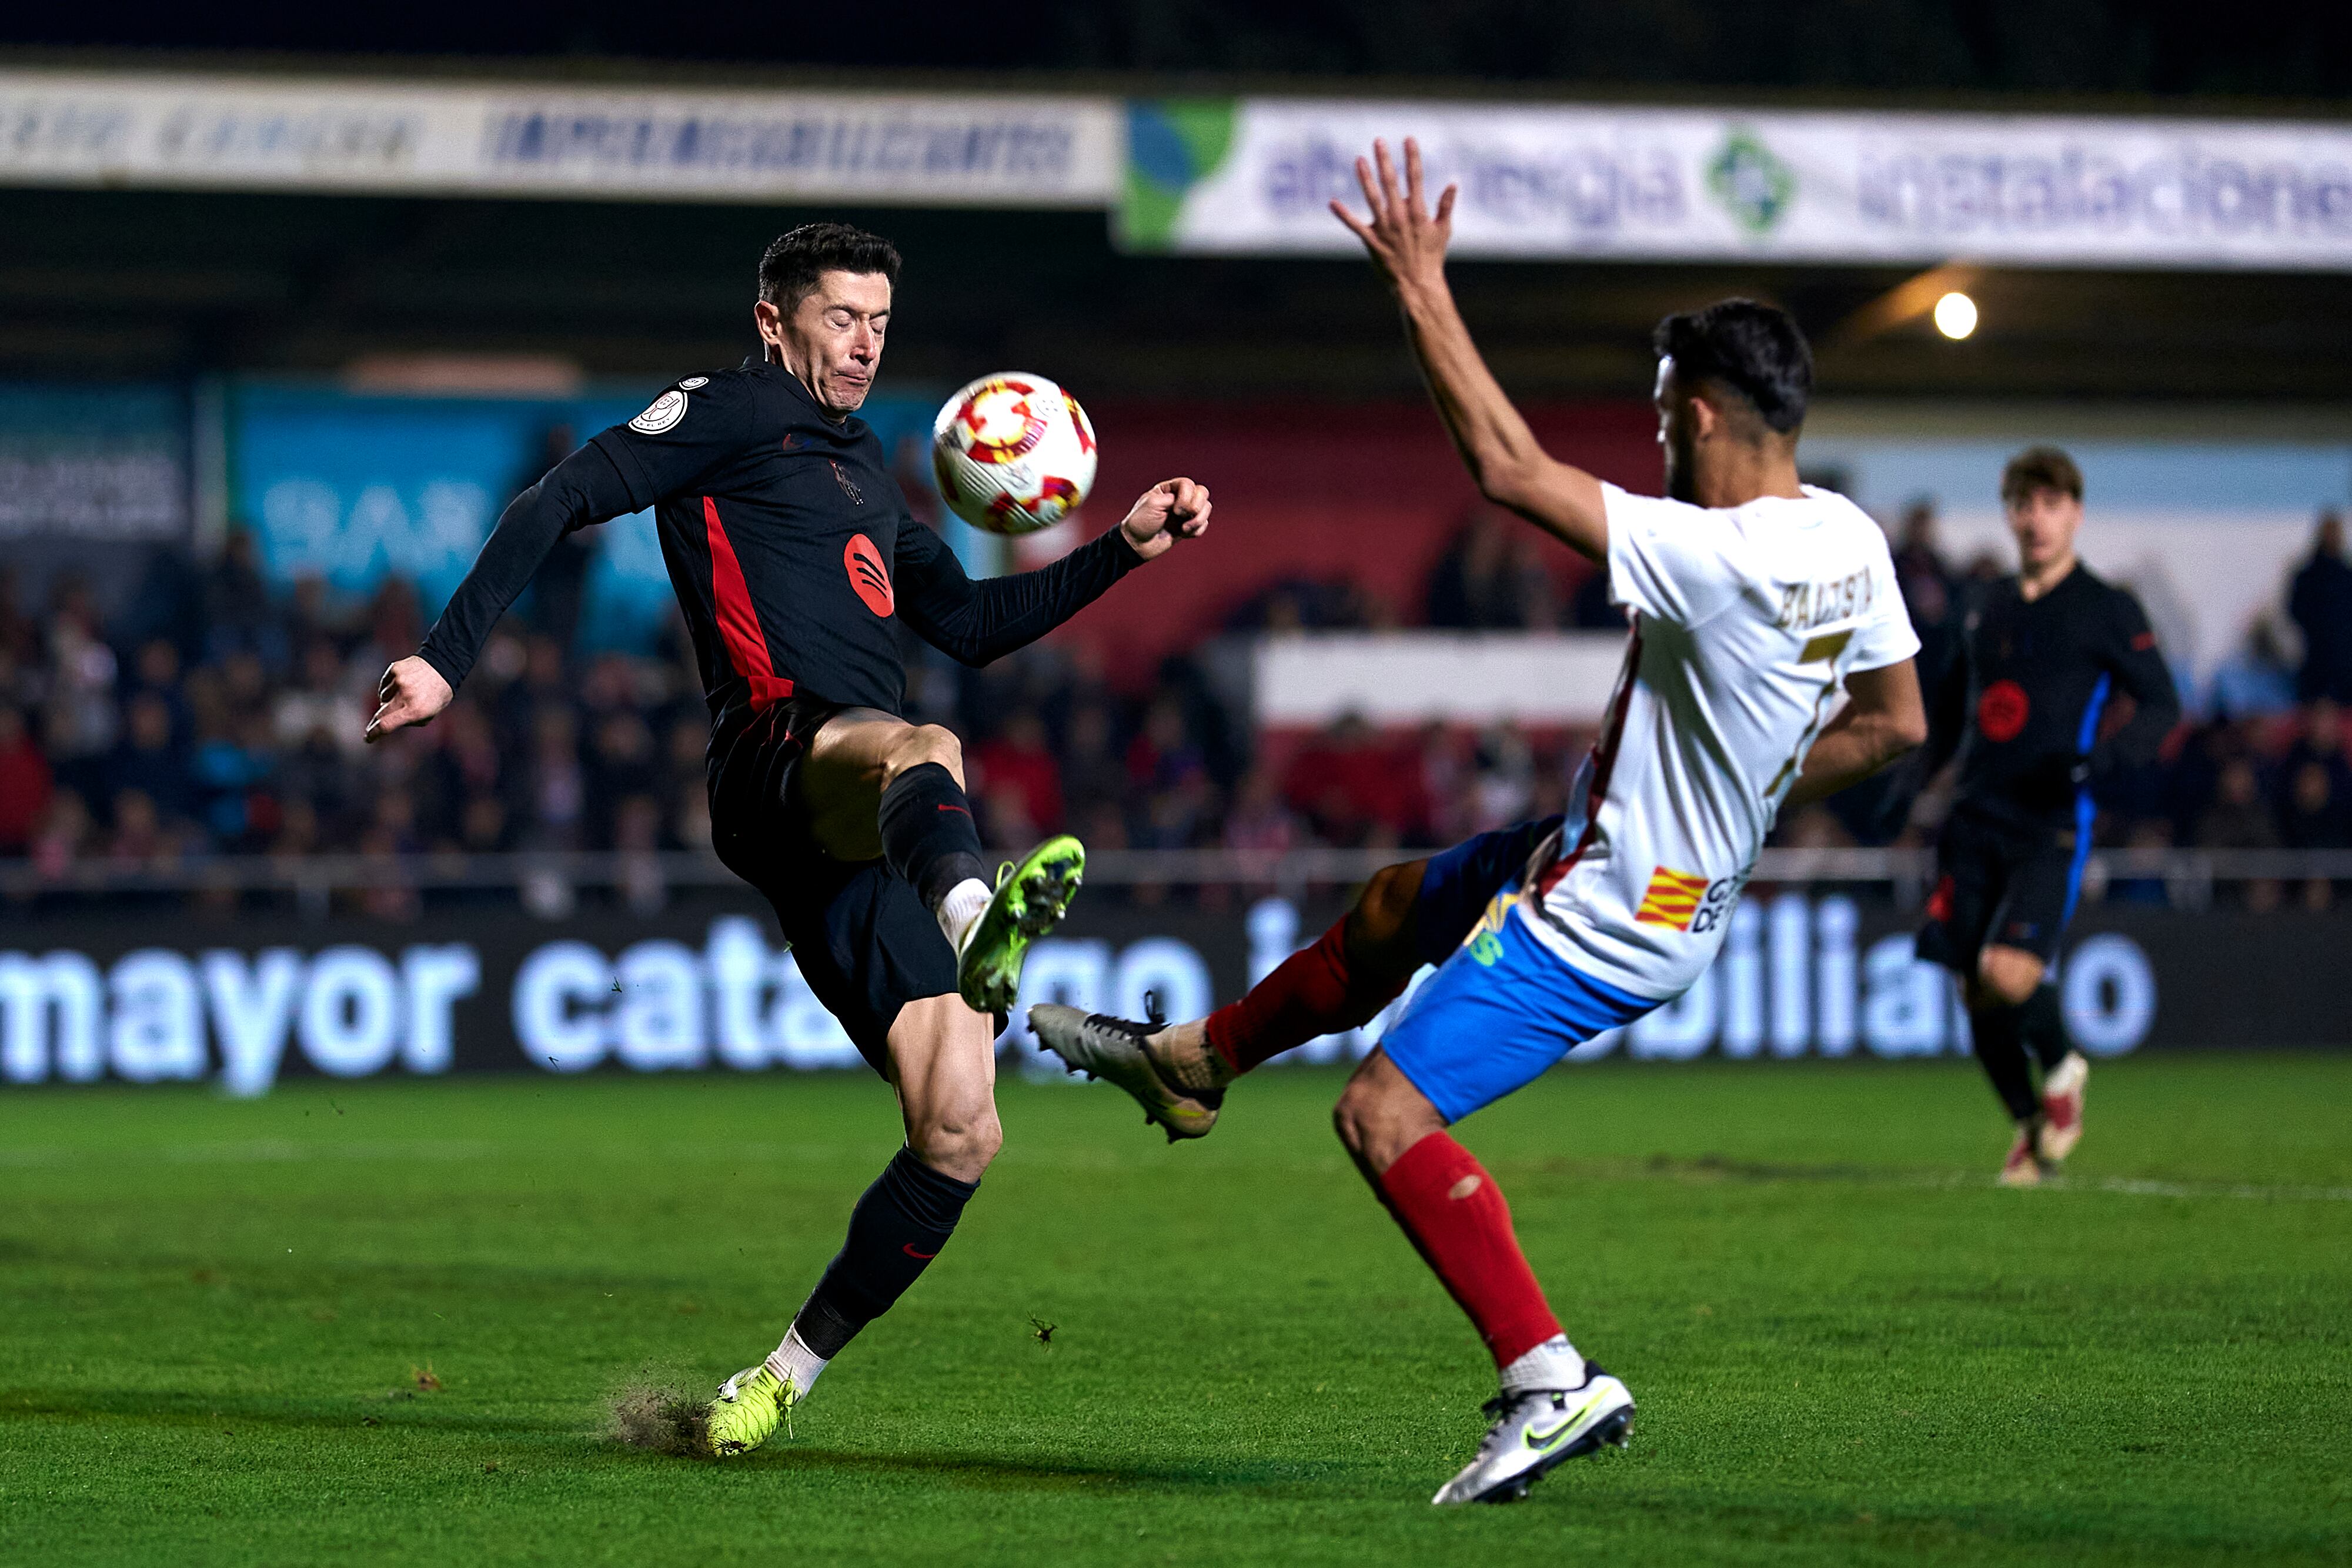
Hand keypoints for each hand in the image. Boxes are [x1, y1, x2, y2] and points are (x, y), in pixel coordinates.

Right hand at [365, 656, 452, 743]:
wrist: (445, 665)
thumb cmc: (438, 694)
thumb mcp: (430, 714)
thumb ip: (409, 720)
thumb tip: (388, 722)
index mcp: (416, 710)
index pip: (386, 724)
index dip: (374, 733)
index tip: (368, 738)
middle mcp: (406, 695)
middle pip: (381, 713)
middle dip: (376, 722)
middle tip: (373, 728)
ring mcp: (399, 681)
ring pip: (383, 697)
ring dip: (389, 700)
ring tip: (406, 694)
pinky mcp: (395, 669)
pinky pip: (384, 684)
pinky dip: (390, 687)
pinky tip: (402, 685)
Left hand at [1118, 478, 1211, 561]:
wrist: (1137, 544)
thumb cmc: (1140, 522)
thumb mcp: (1152, 504)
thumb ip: (1172, 498)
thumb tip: (1189, 503)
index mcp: (1168, 489)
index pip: (1188, 484)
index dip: (1187, 496)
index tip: (1176, 510)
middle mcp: (1179, 498)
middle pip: (1202, 492)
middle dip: (1197, 506)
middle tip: (1183, 516)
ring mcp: (1185, 513)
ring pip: (1206, 508)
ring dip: (1199, 519)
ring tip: (1185, 529)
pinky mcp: (1188, 526)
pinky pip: (1204, 524)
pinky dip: (1197, 530)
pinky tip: (1184, 534)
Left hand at [1329, 137, 1457, 299]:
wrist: (1418, 284)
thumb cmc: (1432, 257)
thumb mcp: (1444, 230)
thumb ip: (1445, 205)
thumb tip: (1453, 183)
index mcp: (1418, 211)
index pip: (1415, 178)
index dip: (1411, 157)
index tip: (1408, 139)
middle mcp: (1399, 216)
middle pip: (1390, 182)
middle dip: (1384, 160)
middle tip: (1378, 141)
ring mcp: (1384, 228)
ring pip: (1372, 198)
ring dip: (1365, 178)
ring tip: (1359, 160)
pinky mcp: (1372, 241)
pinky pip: (1355, 226)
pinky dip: (1343, 214)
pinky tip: (1332, 202)